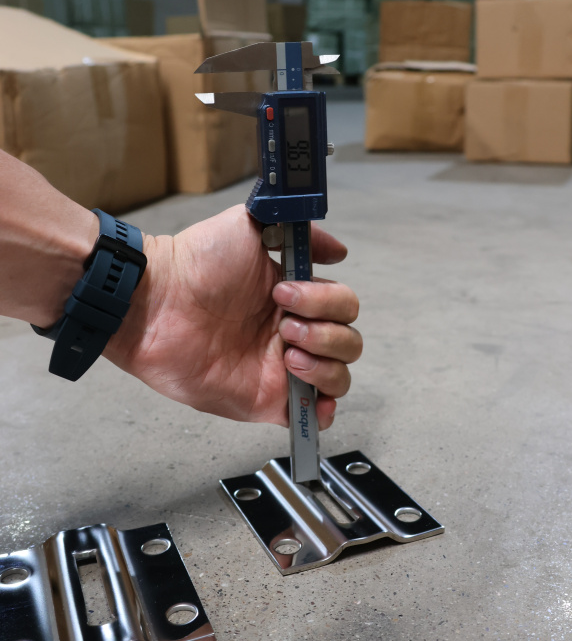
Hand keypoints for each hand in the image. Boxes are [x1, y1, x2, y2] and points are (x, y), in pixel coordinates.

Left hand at [104, 205, 361, 427]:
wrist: (154, 303)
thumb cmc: (195, 263)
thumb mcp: (249, 225)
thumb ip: (299, 229)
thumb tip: (339, 250)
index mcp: (294, 297)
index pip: (343, 304)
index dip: (325, 299)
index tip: (281, 291)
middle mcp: (291, 332)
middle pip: (348, 341)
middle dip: (325, 332)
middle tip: (281, 324)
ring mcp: (281, 369)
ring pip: (339, 375)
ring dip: (325, 364)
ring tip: (287, 354)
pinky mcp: (268, 400)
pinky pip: (315, 415)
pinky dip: (323, 407)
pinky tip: (306, 387)